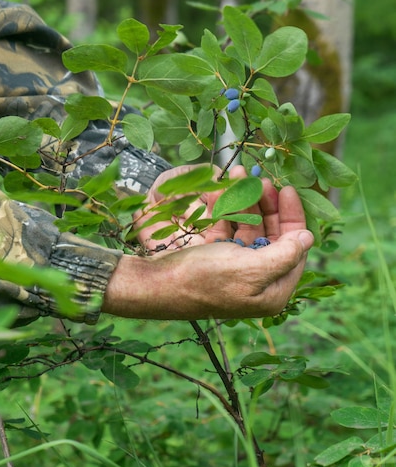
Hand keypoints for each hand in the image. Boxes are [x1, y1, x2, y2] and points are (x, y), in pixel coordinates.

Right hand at [102, 181, 313, 319]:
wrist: (157, 283)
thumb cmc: (205, 278)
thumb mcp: (252, 268)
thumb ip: (286, 253)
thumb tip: (308, 238)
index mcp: (272, 290)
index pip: (295, 249)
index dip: (293, 218)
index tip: (287, 190)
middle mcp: (258, 281)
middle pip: (273, 236)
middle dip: (269, 206)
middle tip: (263, 181)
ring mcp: (236, 269)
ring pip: (251, 229)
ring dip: (247, 202)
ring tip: (241, 176)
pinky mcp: (217, 259)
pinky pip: (230, 229)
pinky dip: (229, 210)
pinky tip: (224, 191)